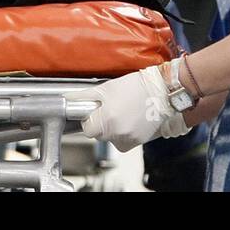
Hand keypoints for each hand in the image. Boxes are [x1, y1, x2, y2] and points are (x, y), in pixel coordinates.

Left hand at [71, 63, 189, 152]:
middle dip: (101, 124)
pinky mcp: (138, 142)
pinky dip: (124, 133)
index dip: (90, 120)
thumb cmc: (135, 86)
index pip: (87, 130)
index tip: (94, 112)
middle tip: (111, 108)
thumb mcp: (106, 88)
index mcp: (107, 119)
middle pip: (99, 135)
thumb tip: (67, 99)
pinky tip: (130, 119)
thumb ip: (84, 97)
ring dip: (113, 128)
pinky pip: (124, 141)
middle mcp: (118, 133)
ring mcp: (129, 139)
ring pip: (112, 139)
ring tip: (123, 111)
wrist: (161, 91)